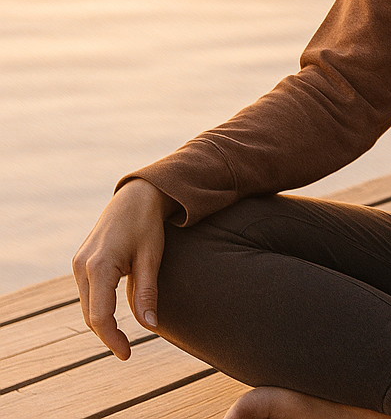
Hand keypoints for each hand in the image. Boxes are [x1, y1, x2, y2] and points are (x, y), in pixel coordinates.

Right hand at [72, 178, 175, 359]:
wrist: (137, 196)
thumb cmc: (147, 224)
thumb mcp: (151, 258)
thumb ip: (147, 293)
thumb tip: (151, 327)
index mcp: (99, 266)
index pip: (100, 316)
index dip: (112, 339)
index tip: (127, 354)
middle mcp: (82, 267)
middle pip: (90, 314)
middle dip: (108, 334)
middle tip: (127, 350)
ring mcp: (78, 263)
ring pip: (87, 305)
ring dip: (102, 321)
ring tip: (122, 336)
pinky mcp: (80, 261)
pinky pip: (87, 292)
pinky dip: (99, 306)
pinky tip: (113, 314)